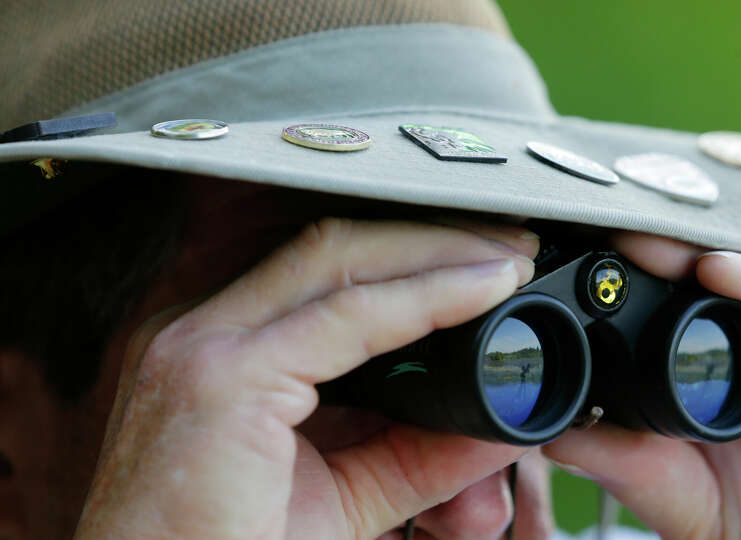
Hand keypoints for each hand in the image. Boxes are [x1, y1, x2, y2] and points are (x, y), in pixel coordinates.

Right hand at [74, 219, 541, 539]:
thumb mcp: (351, 496)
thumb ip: (421, 456)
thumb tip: (500, 423)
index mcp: (229, 349)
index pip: (331, 272)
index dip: (415, 253)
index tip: (489, 260)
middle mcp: (208, 331)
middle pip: (336, 247)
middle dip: (433, 238)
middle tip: (512, 246)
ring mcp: (206, 346)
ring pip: (339, 260)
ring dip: (435, 252)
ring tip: (507, 260)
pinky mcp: (220, 378)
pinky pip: (345, 317)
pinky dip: (424, 297)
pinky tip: (481, 291)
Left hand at [544, 233, 740, 538]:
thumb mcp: (701, 505)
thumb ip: (639, 470)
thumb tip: (555, 437)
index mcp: (735, 380)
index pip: (676, 320)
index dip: (627, 299)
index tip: (571, 283)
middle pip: (715, 287)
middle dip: (656, 263)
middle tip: (600, 243)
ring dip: (700, 257)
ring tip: (642, 249)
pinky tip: (718, 271)